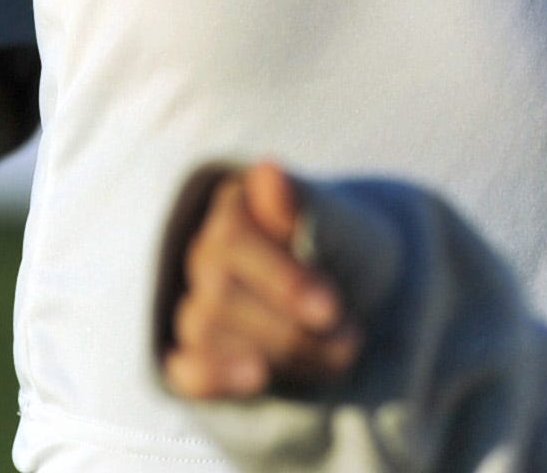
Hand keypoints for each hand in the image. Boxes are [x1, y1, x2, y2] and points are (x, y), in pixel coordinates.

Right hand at [162, 162, 358, 400]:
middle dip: (292, 329)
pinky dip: (215, 376)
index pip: (235, 242)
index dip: (284, 281)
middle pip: (221, 296)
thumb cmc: (351, 256)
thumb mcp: (346, 229)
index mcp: (236, 208)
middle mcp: (205, 254)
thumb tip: (268, 169)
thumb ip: (307, 203)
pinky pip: (184, 369)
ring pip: (205, 331)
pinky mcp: (194, 356)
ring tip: (332, 358)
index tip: (332, 309)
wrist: (362, 304)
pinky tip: (258, 378)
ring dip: (276, 354)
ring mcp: (195, 305)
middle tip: (350, 342)